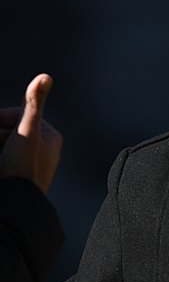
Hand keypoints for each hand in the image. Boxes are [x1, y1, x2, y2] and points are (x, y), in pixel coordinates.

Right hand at [0, 74, 62, 193]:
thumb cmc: (22, 167)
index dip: (1, 120)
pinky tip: (1, 167)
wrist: (19, 204)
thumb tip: (45, 77)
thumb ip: (33, 103)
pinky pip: (8, 160)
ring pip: (8, 145)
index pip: (18, 116)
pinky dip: (1, 159)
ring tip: (0, 158)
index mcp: (51, 136)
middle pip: (12, 132)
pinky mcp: (25, 177)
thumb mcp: (26, 130)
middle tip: (0, 149)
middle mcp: (47, 149)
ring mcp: (36, 164)